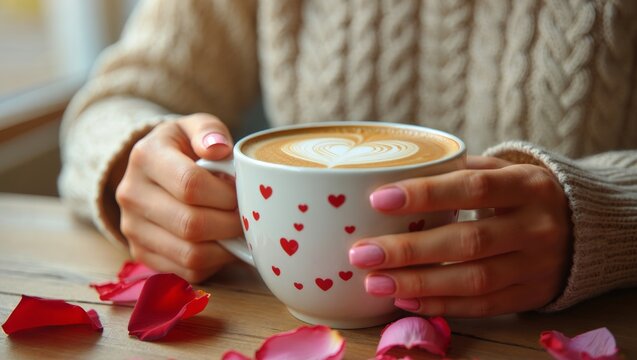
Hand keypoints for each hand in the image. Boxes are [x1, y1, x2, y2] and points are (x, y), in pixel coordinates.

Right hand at [115, 113, 241, 282]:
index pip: (190, 185)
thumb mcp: (196, 127)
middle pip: (192, 224)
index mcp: (146, 157)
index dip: (226, 194)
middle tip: (246, 216)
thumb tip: (219, 148)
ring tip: (236, 230)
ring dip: (224, 247)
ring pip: (190, 254)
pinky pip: (186, 271)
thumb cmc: (185, 147)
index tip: (240, 192)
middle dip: (230, 223)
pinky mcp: (141, 253)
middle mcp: (131, 194)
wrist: (154, 170)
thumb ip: (209, 131)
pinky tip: (221, 243)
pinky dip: (213, 262)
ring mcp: (132, 228)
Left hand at [349, 156, 570, 316]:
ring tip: (374, 282)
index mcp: (528, 185)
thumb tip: (394, 174)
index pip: (472, 187)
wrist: (586, 229)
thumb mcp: (504, 171)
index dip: (425, 194)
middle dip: (410, 250)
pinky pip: (482, 306)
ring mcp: (536, 266)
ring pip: (473, 280)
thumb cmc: (524, 194)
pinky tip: (405, 300)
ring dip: (419, 284)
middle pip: (468, 242)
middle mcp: (536, 226)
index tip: (378, 199)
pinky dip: (440, 305)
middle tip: (362, 253)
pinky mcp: (530, 295)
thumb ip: (458, 171)